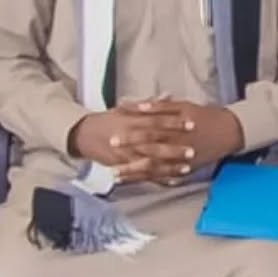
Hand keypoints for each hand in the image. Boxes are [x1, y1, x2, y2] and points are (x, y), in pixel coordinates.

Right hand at [70, 103, 197, 181]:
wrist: (84, 135)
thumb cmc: (109, 120)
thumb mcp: (127, 108)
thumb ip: (149, 104)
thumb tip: (168, 95)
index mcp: (132, 122)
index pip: (156, 121)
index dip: (174, 123)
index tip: (191, 123)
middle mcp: (130, 140)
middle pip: (154, 144)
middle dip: (174, 149)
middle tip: (193, 150)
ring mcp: (126, 156)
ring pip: (150, 163)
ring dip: (169, 167)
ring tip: (187, 168)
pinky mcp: (124, 167)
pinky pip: (142, 175)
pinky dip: (158, 179)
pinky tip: (173, 181)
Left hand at [93, 100, 242, 184]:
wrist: (228, 131)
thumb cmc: (205, 116)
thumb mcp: (184, 106)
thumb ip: (161, 106)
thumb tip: (140, 105)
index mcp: (174, 127)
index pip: (148, 130)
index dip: (130, 134)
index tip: (113, 136)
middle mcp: (176, 144)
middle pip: (148, 150)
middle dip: (127, 154)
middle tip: (109, 157)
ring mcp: (179, 159)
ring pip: (153, 167)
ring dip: (133, 172)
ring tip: (115, 174)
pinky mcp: (183, 168)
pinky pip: (163, 176)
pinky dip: (148, 179)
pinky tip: (134, 182)